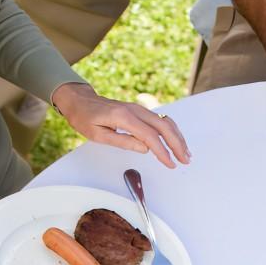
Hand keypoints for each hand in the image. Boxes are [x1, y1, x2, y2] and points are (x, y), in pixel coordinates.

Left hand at [52, 83, 190, 167]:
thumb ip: (122, 141)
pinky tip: (177, 141)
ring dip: (177, 137)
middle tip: (184, 160)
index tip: (170, 164)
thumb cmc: (85, 118)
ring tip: (185, 153)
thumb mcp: (97, 135)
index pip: (149, 136)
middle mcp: (135, 110)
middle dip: (176, 144)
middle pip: (163, 127)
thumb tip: (145, 148)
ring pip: (165, 122)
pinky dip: (171, 131)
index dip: (162, 151)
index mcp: (124, 116)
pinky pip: (160, 120)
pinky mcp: (140, 111)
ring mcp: (139, 109)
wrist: (80, 100)